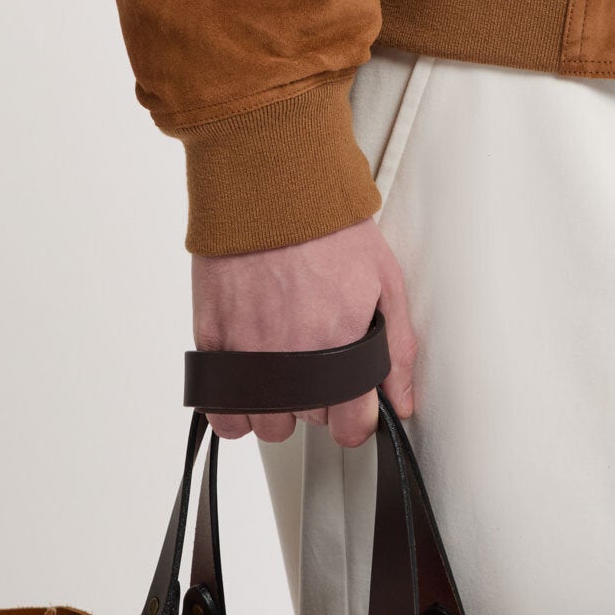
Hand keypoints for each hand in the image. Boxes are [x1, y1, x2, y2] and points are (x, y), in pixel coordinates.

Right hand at [191, 218, 416, 448]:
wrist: (271, 187)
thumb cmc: (328, 227)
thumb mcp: (385, 280)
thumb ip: (398, 349)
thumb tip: (402, 400)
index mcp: (340, 345)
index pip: (350, 426)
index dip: (356, 419)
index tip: (354, 407)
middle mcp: (292, 358)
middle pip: (309, 419)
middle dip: (319, 398)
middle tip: (319, 356)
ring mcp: (248, 353)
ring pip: (266, 423)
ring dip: (277, 405)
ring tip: (284, 366)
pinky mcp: (213, 341)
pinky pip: (221, 408)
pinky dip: (234, 406)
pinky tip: (249, 383)